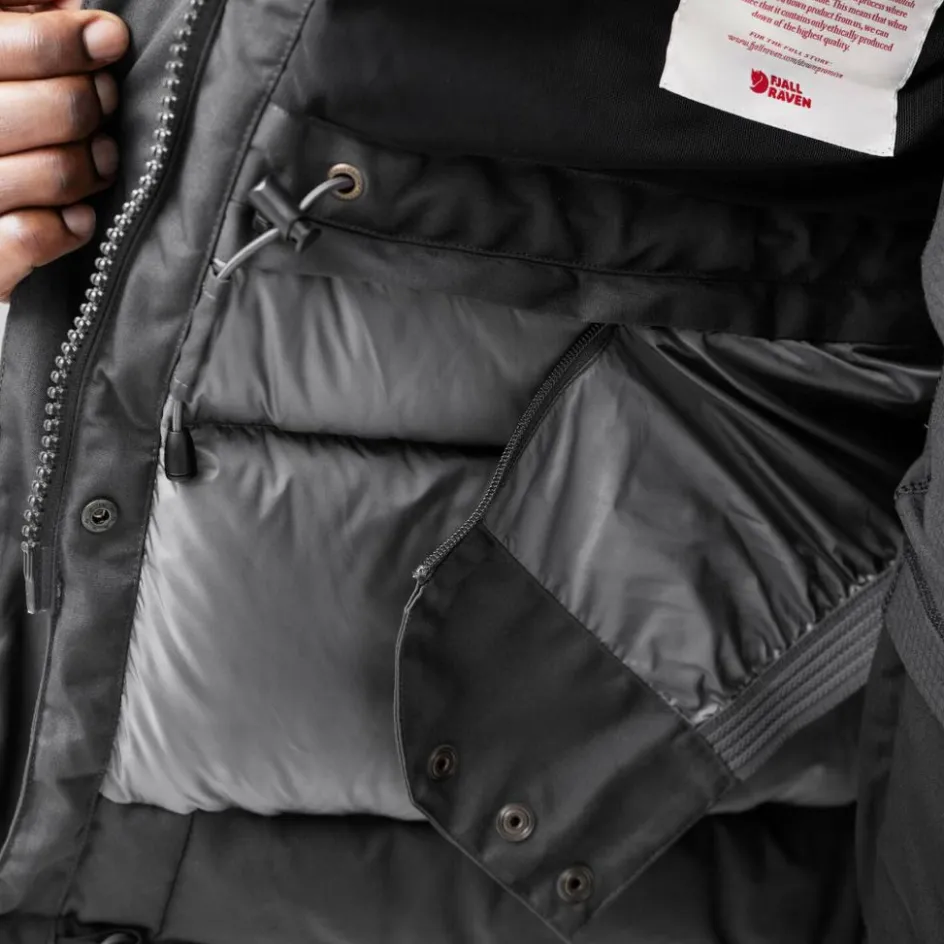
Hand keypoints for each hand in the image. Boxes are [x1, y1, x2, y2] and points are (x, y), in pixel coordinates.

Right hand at [0, 0, 128, 299]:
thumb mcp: (4, 72)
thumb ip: (19, 25)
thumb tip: (68, 1)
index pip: (8, 43)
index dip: (65, 40)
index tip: (110, 38)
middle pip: (54, 110)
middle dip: (90, 105)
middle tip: (105, 103)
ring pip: (52, 172)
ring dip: (91, 167)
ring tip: (101, 159)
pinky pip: (29, 236)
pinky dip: (67, 227)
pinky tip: (79, 216)